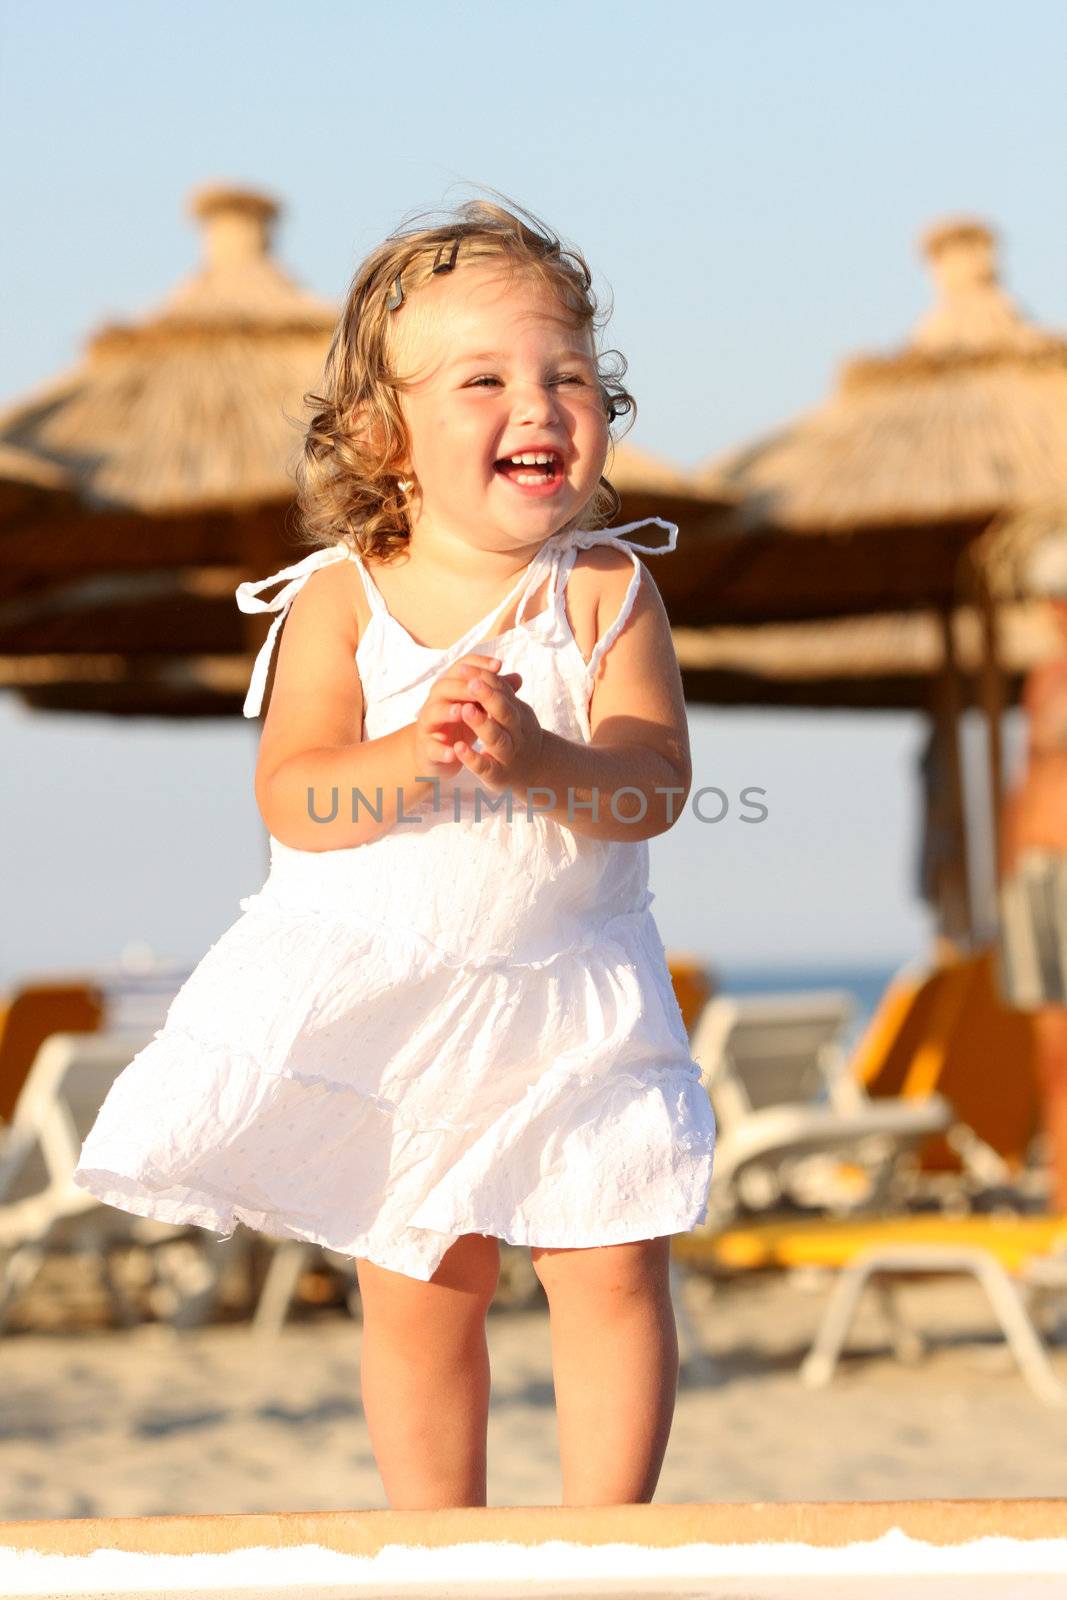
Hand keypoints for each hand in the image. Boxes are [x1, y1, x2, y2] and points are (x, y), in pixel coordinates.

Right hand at [411, 652, 521, 776]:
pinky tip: (453, 753)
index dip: (478, 665)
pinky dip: (441, 750)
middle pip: (444, 687)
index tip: (499, 665)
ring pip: (433, 713)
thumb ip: (494, 692)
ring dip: (447, 712)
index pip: (460, 668)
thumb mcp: (479, 706)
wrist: (435, 752)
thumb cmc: (461, 724)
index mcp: (451, 688)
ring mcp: (429, 724)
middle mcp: (436, 702)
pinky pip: (431, 748)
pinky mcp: (426, 748)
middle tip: (477, 687)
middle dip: (462, 687)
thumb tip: (517, 678)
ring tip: (461, 712)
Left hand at [449, 661, 544, 792]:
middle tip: (472, 683)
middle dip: (488, 696)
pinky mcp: (498, 775)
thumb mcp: (513, 713)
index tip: (465, 668)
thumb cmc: (518, 735)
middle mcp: (517, 733)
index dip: (486, 680)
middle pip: (504, 712)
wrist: (536, 771)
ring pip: (496, 738)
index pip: (503, 692)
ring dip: (481, 723)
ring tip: (465, 710)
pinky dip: (472, 758)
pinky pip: (486, 767)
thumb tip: (494, 663)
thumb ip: (502, 692)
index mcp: (519, 715)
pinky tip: (458, 748)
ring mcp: (508, 755)